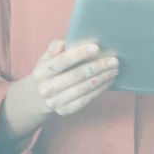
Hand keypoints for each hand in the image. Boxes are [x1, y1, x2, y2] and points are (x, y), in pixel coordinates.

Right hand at [0, 39, 118, 145]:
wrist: (39, 97)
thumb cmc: (48, 72)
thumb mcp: (46, 59)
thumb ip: (53, 49)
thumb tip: (63, 43)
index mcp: (41, 72)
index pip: (62, 61)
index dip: (80, 54)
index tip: (97, 47)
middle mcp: (46, 88)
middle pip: (76, 75)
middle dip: (97, 67)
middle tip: (113, 60)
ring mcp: (55, 101)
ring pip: (83, 88)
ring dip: (102, 78)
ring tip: (114, 70)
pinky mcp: (65, 110)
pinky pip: (86, 99)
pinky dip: (99, 89)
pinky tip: (108, 81)